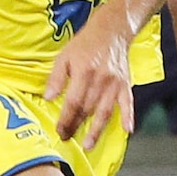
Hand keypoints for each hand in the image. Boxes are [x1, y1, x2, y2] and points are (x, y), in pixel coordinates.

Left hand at [44, 19, 133, 149]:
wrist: (112, 30)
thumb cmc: (85, 44)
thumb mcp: (64, 56)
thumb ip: (56, 77)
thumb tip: (48, 98)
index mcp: (83, 72)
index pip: (73, 102)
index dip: (65, 119)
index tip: (59, 130)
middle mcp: (100, 79)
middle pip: (87, 109)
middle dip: (76, 126)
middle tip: (67, 138)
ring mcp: (115, 83)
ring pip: (105, 111)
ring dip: (97, 131)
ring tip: (89, 145)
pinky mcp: (125, 83)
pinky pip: (128, 103)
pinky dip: (128, 117)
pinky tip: (128, 130)